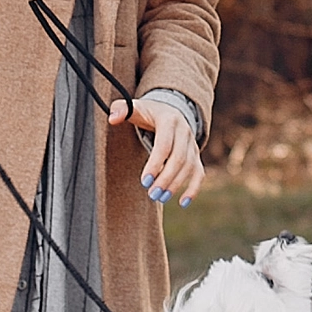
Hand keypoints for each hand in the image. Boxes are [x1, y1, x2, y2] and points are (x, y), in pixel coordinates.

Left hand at [114, 92, 203, 206]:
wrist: (170, 110)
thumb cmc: (149, 113)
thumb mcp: (137, 108)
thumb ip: (123, 109)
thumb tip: (112, 117)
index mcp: (169, 120)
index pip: (165, 144)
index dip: (155, 164)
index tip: (144, 181)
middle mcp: (185, 132)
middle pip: (179, 158)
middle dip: (166, 178)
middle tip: (152, 194)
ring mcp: (192, 144)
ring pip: (189, 167)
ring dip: (176, 185)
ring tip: (160, 198)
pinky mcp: (195, 156)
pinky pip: (198, 173)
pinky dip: (193, 188)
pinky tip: (183, 203)